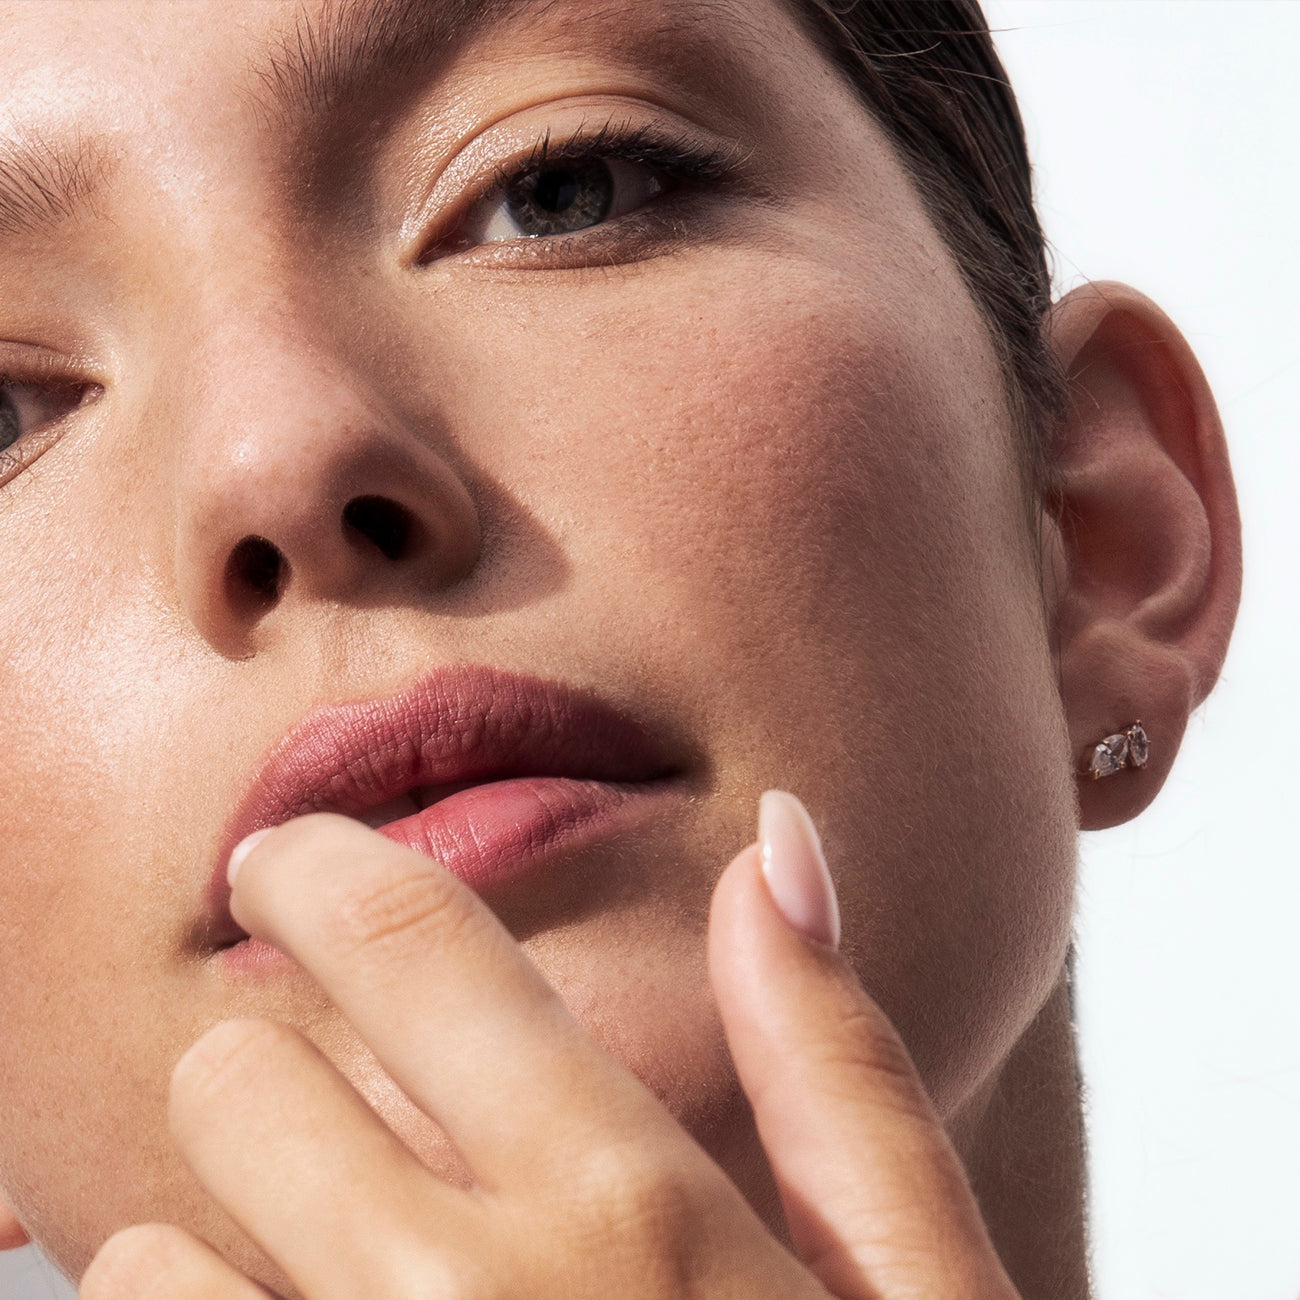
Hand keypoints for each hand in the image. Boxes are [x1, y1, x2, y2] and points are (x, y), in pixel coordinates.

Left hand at [80, 792, 1020, 1298]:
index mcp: (626, 1216)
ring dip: (218, 1260)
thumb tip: (777, 846)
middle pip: (233, 1072)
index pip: (406, 939)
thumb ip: (835, 1064)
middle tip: (358, 1131)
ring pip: (134, 1258)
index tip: (288, 861)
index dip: (323, 868)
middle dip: (278, 1077)